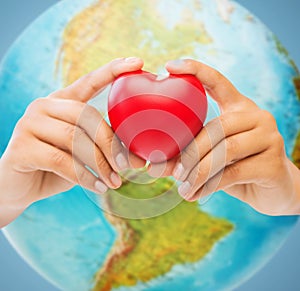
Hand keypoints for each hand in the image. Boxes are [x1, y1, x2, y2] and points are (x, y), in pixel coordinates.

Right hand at [0, 57, 144, 226]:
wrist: (21, 187)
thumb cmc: (59, 166)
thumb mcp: (84, 154)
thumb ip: (105, 150)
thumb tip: (139, 160)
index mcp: (63, 102)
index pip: (89, 81)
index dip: (112, 70)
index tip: (138, 62)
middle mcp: (45, 106)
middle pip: (87, 115)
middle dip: (111, 142)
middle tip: (127, 165)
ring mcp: (29, 123)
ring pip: (74, 138)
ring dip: (100, 163)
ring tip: (114, 182)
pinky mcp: (21, 147)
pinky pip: (60, 160)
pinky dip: (83, 176)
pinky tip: (97, 187)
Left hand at [148, 59, 299, 215]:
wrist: (275, 190)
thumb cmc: (237, 168)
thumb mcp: (211, 158)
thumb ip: (186, 157)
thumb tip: (152, 165)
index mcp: (239, 108)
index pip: (218, 81)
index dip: (196, 70)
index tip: (169, 66)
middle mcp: (256, 116)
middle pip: (216, 127)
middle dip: (191, 152)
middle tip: (174, 172)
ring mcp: (269, 137)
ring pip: (225, 151)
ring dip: (198, 172)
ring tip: (183, 188)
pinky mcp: (273, 163)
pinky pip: (233, 173)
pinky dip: (209, 186)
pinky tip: (194, 195)